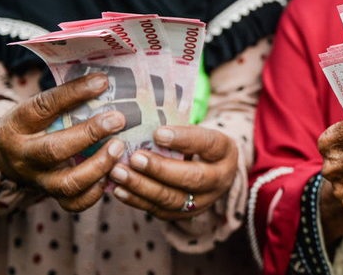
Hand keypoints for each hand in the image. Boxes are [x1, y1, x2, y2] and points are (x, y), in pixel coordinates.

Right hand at [0, 73, 126, 211]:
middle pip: (54, 150)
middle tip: (118, 119)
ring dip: (98, 167)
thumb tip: (106, 79)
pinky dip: (96, 192)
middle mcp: (25, 155)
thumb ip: (66, 97)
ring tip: (119, 149)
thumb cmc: (35, 125)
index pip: (44, 106)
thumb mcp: (38, 106)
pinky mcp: (52, 196)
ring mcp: (38, 180)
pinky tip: (113, 175)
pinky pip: (74, 203)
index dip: (74, 93)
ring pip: (67, 183)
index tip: (103, 82)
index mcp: (19, 124)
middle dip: (90, 134)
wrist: (8, 158)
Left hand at [108, 125, 237, 220]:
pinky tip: (118, 189)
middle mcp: (219, 179)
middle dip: (160, 169)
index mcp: (224, 151)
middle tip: (135, 158)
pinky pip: (159, 210)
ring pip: (172, 198)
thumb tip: (144, 128)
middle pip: (192, 178)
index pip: (207, 144)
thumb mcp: (197, 132)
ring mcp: (202, 201)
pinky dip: (136, 200)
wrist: (210, 169)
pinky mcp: (183, 214)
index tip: (158, 132)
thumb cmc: (197, 144)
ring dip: (142, 186)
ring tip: (118, 173)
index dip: (183, 139)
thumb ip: (178, 132)